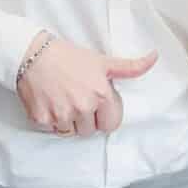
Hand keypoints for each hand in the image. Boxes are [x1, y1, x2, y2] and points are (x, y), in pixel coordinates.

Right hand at [19, 36, 157, 135]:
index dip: (105, 115)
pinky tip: (51, 102)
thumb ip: (131, 67)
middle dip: (86, 119)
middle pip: (90, 130)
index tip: (97, 105)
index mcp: (101, 95)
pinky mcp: (41, 119)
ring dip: (69, 121)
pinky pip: (52, 130)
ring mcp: (61, 115)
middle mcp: (82, 107)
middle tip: (77, 99)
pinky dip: (51, 120)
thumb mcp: (103, 61)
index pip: (111, 125)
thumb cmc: (68, 57)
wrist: (33, 54)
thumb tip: (155, 57)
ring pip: (71, 132)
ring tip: (63, 99)